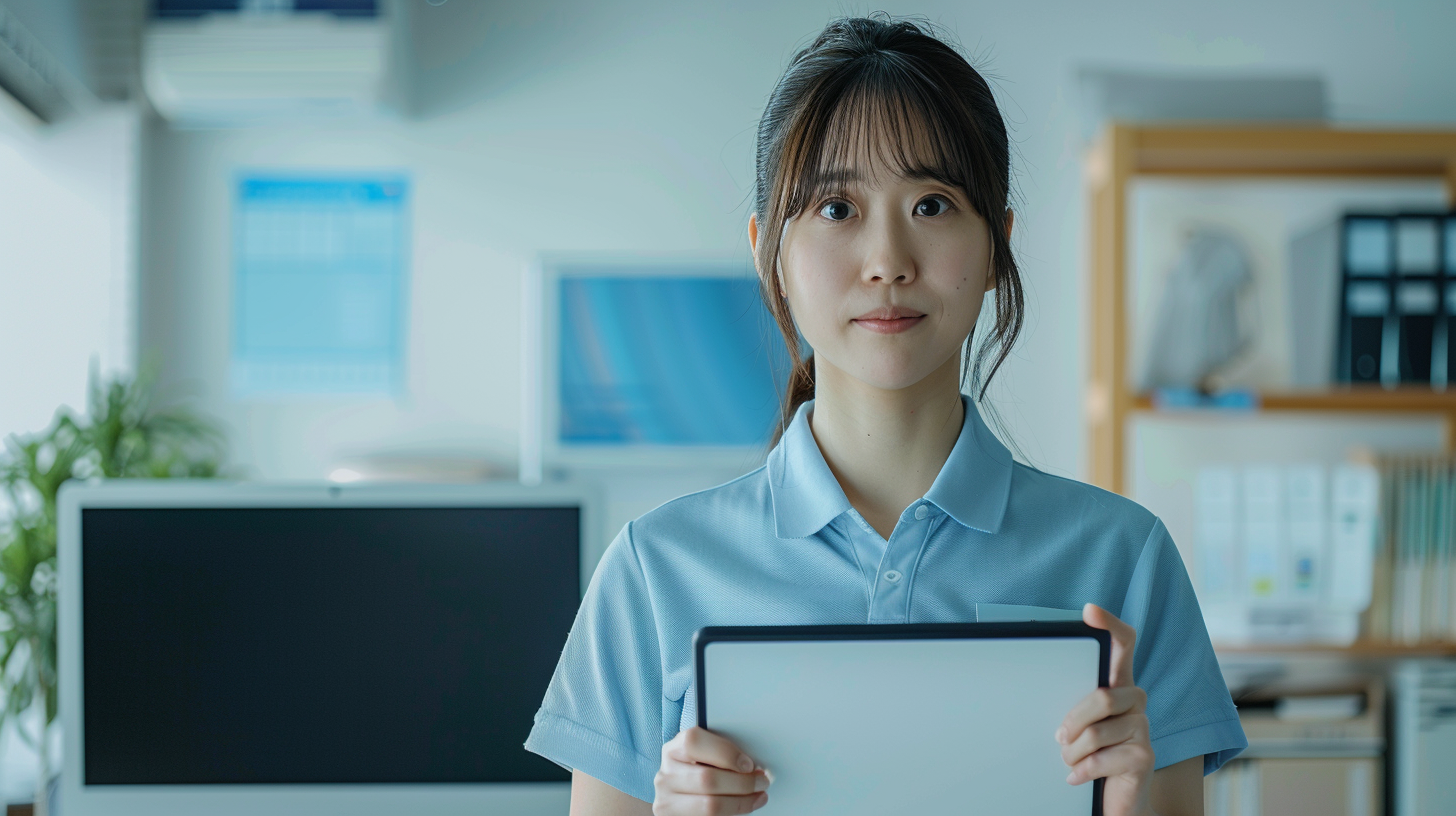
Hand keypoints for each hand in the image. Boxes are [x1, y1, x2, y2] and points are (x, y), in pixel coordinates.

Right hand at [653, 726, 771, 814]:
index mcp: (673, 750)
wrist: (682, 800)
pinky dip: (732, 813)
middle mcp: (666, 775)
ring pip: (710, 804)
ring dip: (741, 802)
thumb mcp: (704, 759)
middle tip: (761, 781)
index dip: (725, 753)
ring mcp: (666, 800)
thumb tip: (755, 765)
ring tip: (757, 796)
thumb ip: (721, 756)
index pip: (693, 742)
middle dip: (742, 782)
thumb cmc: (698, 774)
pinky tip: (743, 807)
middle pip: (707, 778)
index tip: (749, 764)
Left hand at [1056, 603, 1154, 815]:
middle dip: (1072, 721)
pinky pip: (1102, 758)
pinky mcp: (1144, 758)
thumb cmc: (1087, 755)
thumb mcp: (1074, 723)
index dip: (1110, 626)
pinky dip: (1080, 770)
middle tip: (1059, 738)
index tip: (1090, 612)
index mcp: (1115, 686)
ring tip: (1069, 760)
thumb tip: (1024, 674)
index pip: (1123, 645)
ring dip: (1073, 752)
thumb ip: (1065, 699)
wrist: (1112, 801)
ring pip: (1097, 732)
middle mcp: (1134, 703)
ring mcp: (1143, 730)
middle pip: (1103, 696)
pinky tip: (1075, 777)